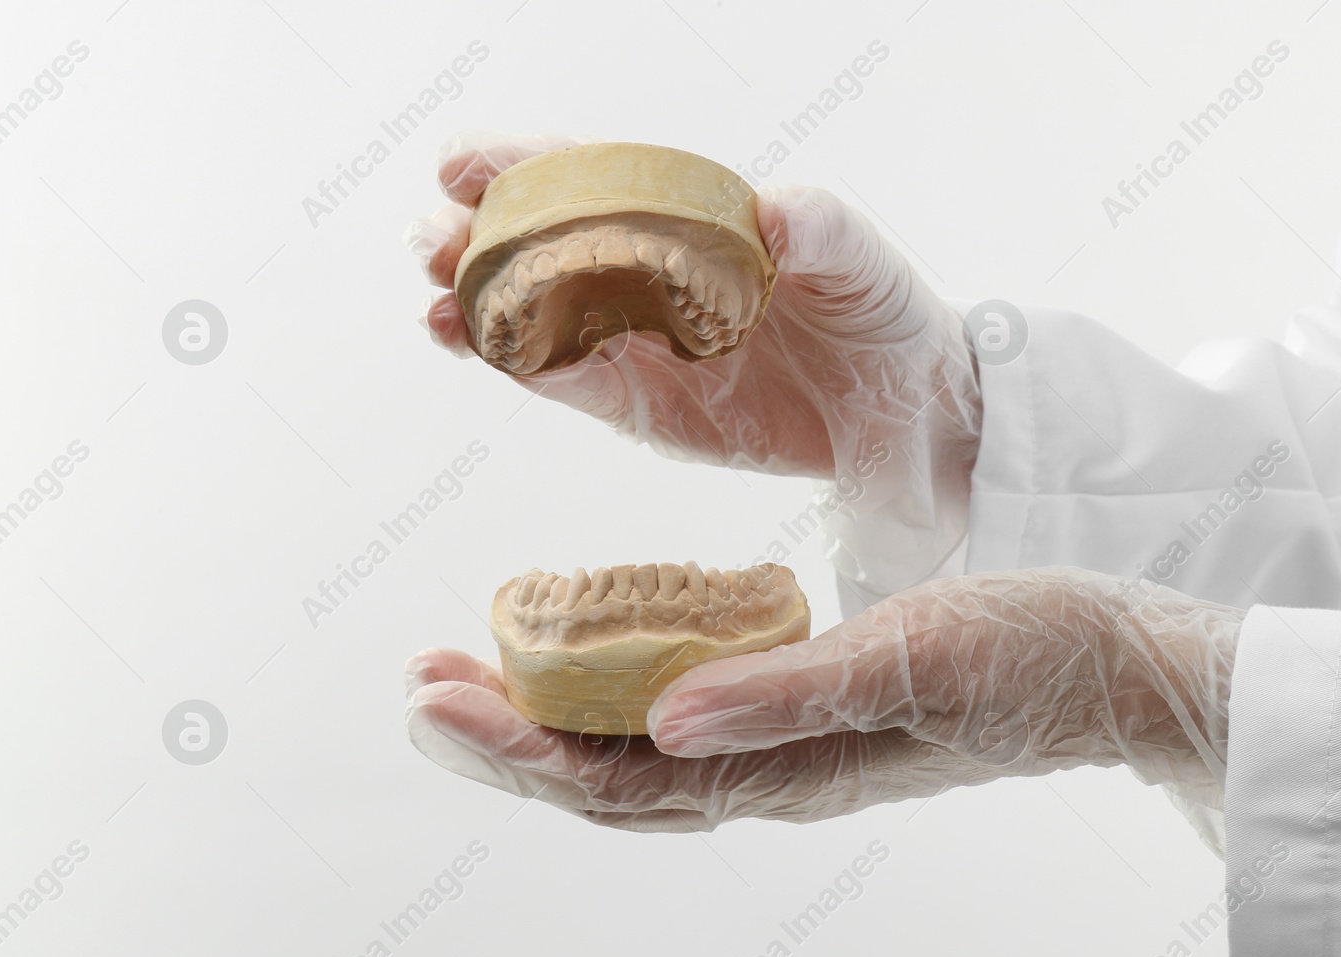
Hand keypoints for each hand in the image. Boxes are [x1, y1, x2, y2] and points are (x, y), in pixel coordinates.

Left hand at [404, 567, 1245, 841]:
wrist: (1129, 667)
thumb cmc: (1040, 656)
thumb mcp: (916, 655)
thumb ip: (791, 693)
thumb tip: (663, 719)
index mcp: (794, 769)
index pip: (622, 781)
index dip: (517, 750)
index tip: (434, 697)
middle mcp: (781, 771)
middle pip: (611, 780)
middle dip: (509, 742)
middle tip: (423, 683)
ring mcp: (799, 745)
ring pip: (645, 757)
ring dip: (554, 720)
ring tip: (479, 670)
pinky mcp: (820, 707)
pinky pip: (697, 719)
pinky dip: (626, 697)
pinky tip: (606, 656)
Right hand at [405, 131, 980, 591]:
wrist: (905, 410)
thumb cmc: (883, 313)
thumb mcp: (861, 259)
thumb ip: (821, 228)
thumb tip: (776, 210)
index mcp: (685, 216)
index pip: (590, 179)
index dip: (521, 167)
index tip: (463, 163)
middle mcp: (646, 272)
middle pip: (538, 243)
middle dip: (474, 235)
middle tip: (434, 242)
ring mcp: (635, 339)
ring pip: (532, 312)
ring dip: (473, 302)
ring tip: (435, 305)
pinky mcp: (638, 404)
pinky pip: (560, 379)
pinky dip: (512, 364)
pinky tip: (471, 348)